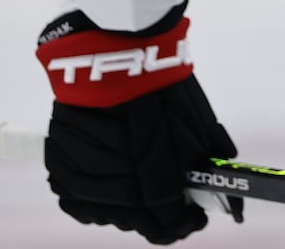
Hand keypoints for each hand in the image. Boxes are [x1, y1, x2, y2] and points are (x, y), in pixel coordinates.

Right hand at [46, 74, 240, 243]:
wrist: (118, 58)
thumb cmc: (163, 91)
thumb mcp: (198, 132)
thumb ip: (205, 169)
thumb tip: (224, 196)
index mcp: (155, 186)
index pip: (168, 227)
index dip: (184, 224)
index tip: (194, 216)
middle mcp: (116, 191)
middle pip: (137, 223)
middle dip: (156, 213)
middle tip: (168, 195)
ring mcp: (84, 180)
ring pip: (106, 214)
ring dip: (125, 206)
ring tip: (138, 183)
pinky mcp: (60, 166)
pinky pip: (76, 198)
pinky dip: (93, 196)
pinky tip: (109, 181)